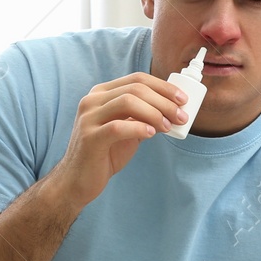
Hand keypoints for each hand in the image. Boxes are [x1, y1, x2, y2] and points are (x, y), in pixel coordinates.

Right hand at [48, 73, 186, 210]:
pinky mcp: (90, 138)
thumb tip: (173, 110)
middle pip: (135, 89)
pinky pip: (118, 127)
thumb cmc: (104, 154)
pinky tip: (151, 134)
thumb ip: (143, 117)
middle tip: (181, 116)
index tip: (182, 100)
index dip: (163, 87)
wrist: (77, 180)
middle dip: (164, 101)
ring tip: (167, 127)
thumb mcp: (126, 130)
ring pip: (127, 102)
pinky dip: (139, 128)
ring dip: (154, 113)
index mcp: (101, 94)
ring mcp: (88, 118)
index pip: (136, 79)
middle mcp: (92, 101)